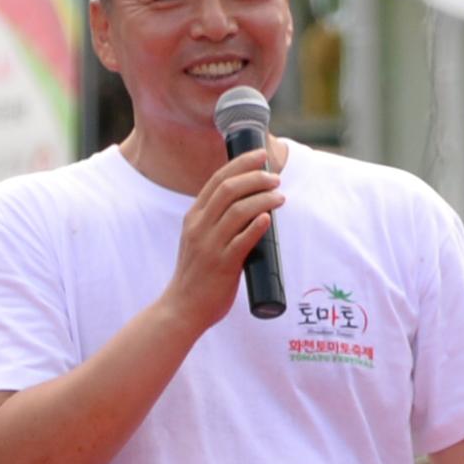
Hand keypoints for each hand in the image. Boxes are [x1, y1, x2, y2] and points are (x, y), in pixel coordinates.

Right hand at [158, 144, 283, 336]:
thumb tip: (249, 208)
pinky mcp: (222, 265)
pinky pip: (242, 240)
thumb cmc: (196, 275)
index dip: (240, 164)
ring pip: (238, 211)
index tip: (260, 155)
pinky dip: (257, 226)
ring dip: (262, 199)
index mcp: (193, 218)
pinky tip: (269, 218)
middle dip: (255, 177)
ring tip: (280, 196)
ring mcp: (210, 246)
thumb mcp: (198, 240)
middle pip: (228, 189)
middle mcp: (199, 227)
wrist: (182, 308)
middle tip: (275, 177)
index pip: (217, 180)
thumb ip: (215, 223)